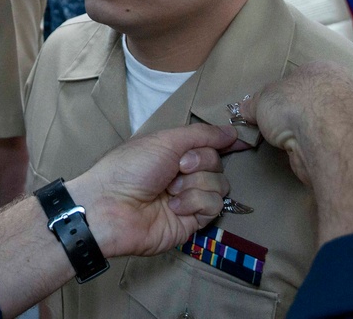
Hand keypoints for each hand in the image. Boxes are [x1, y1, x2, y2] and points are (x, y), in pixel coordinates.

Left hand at [66, 124, 238, 258]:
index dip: (224, 142)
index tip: (241, 143)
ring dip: (195, 183)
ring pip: (220, 185)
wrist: (112, 206)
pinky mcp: (193, 221)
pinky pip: (213, 206)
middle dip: (199, 162)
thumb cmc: (131, 168)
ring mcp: (189, 198)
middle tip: (178, 167)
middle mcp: (183, 175)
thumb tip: (232, 132)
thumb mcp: (165, 140)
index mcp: (174, 152)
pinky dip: (194, 202)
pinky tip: (174, 206)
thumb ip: (201, 134)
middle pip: (217, 163)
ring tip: (171, 189)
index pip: (209, 144)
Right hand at [239, 60, 352, 185]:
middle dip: (296, 114)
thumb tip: (245, 109)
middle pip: (313, 100)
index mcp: (323, 68)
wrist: (327, 139)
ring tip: (289, 143)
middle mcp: (344, 88)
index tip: (270, 110)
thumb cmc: (294, 106)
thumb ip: (253, 104)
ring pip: (323, 122)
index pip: (300, 79)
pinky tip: (303, 153)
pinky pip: (329, 142)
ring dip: (307, 132)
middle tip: (278, 127)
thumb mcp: (261, 100)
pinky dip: (316, 147)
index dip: (282, 95)